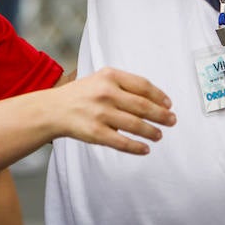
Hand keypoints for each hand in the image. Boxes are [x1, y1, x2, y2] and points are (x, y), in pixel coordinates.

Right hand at [48, 67, 174, 154]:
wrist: (53, 110)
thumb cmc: (81, 95)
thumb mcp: (100, 79)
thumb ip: (124, 85)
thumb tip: (156, 100)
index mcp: (109, 76)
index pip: (143, 85)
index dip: (159, 96)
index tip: (169, 104)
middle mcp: (105, 93)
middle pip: (143, 106)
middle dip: (161, 115)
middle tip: (171, 121)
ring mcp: (100, 114)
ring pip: (135, 125)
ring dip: (152, 131)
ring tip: (159, 135)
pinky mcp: (95, 133)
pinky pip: (122, 142)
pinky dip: (136, 147)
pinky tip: (145, 149)